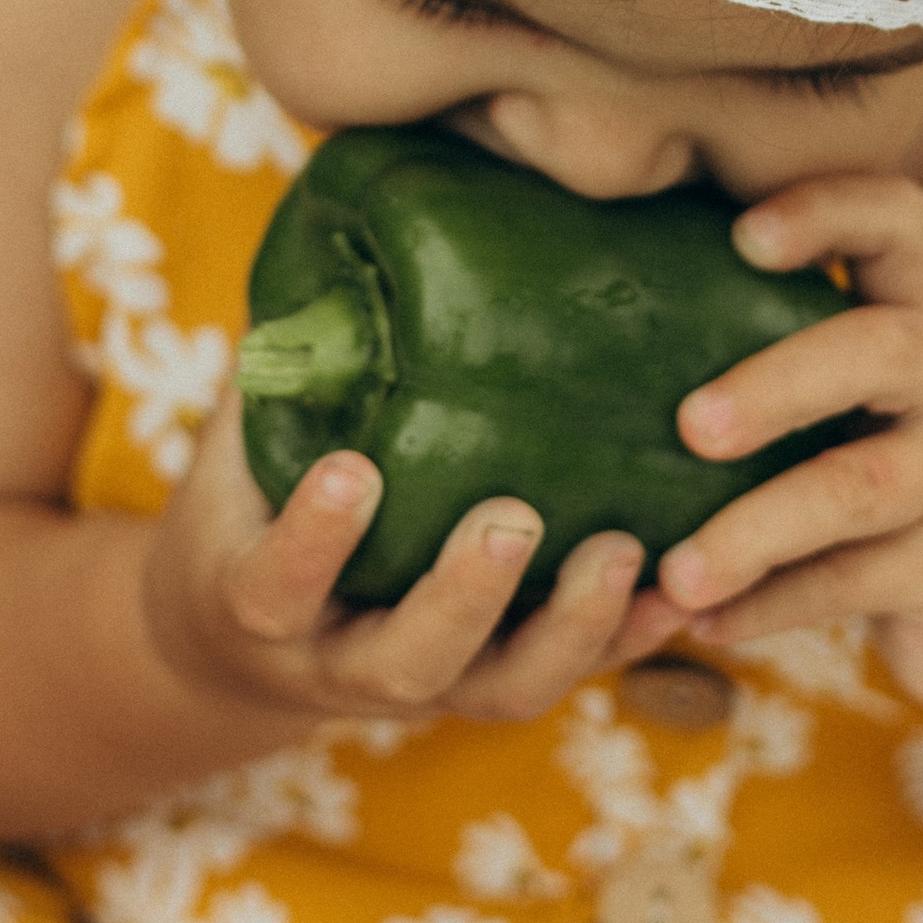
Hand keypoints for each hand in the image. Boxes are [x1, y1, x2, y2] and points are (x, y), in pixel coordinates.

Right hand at [141, 392, 689, 728]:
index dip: (315, 539)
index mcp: (263, 604)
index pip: (278, 586)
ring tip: (623, 551)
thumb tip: (333, 233)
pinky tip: (682, 589)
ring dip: (570, 629)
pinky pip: (569, 677)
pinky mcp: (492, 683)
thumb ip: (283, 370)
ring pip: (504, 689)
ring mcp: (430, 686)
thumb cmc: (250, 511)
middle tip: (512, 521)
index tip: (354, 469)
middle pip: (408, 661)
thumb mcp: (241, 452)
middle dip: (464, 596)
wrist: (247, 649)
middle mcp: (344, 663)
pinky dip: (628, 640)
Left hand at [653, 175, 922, 717]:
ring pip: (866, 489)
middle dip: (782, 384)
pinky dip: (773, 606)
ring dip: (758, 529)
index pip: (896, 220)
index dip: (827, 212)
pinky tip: (704, 622)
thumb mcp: (856, 396)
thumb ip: (767, 352)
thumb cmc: (879, 466)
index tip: (742, 234)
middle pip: (887, 352)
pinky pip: (860, 583)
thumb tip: (587, 317)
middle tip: (691, 424)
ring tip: (678, 571)